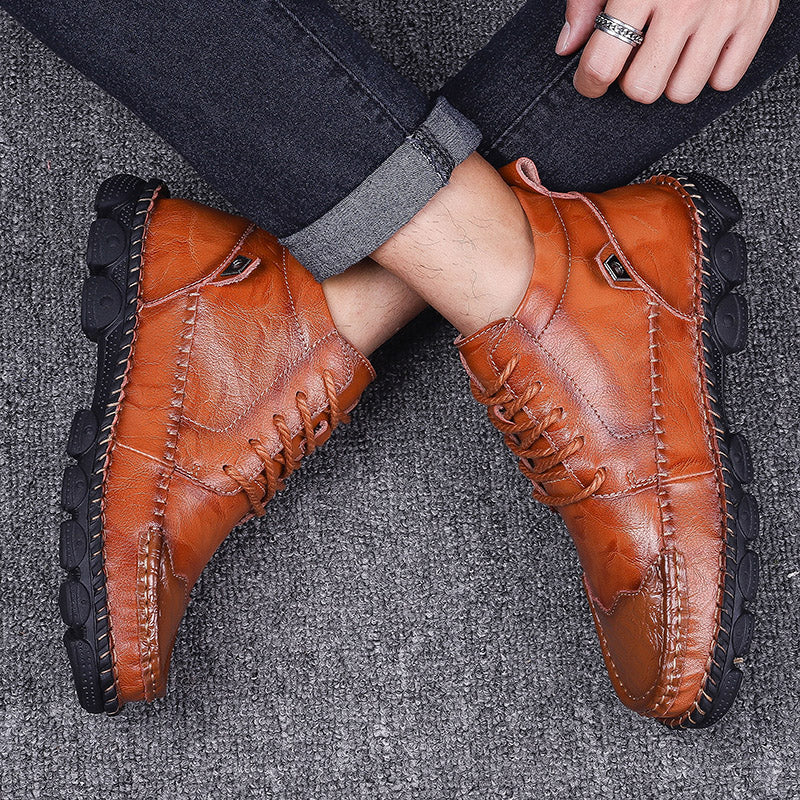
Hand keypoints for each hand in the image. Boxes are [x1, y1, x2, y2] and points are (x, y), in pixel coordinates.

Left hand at [556, 0, 778, 103]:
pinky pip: (725, 81)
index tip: (590, 81)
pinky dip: (710, 73)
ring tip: (670, 53)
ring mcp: (724, 12)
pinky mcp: (757, 17)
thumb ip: (586, 1)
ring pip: (683, 91)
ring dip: (671, 81)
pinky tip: (701, 50)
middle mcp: (684, 3)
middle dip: (632, 80)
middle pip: (643, 88)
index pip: (603, 64)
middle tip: (635, 61)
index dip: (589, 83)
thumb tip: (568, 45)